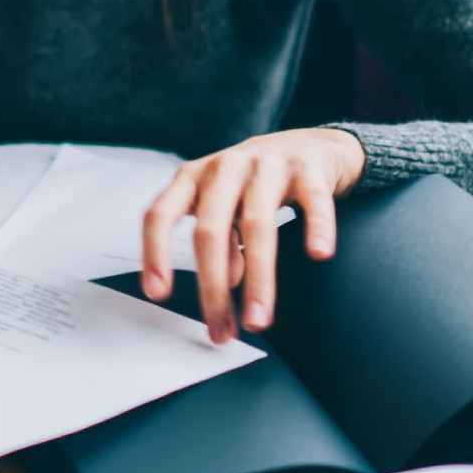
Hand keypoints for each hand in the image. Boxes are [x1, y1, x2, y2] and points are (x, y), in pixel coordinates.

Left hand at [140, 128, 366, 344]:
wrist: (311, 144)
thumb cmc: (257, 181)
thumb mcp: (228, 208)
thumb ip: (221, 244)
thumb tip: (222, 285)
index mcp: (195, 177)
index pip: (161, 213)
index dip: (154, 253)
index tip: (157, 293)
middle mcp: (226, 167)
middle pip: (210, 230)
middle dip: (213, 286)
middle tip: (222, 328)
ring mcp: (267, 164)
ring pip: (257, 224)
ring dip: (258, 279)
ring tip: (260, 317)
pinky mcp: (308, 167)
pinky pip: (312, 200)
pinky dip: (316, 227)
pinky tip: (317, 253)